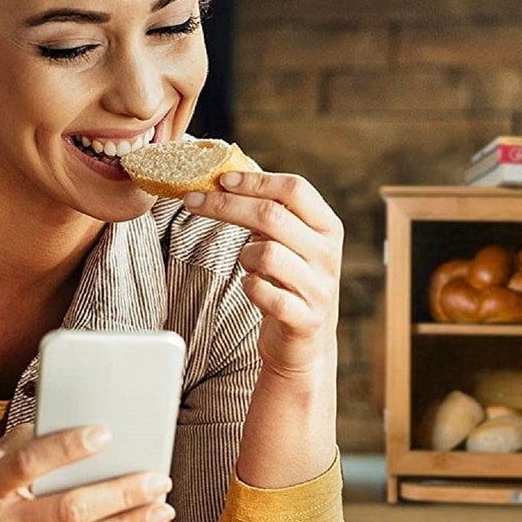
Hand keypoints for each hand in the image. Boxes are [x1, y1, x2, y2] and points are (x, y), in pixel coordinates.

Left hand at [184, 170, 342, 378]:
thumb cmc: (290, 282)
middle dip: (226, 205)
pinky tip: (252, 288)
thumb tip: (227, 179)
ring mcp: (318, 287)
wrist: (305, 343)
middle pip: (273, 216)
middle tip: (193, 201)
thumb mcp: (290, 243)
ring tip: (247, 263)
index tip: (221, 179)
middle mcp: (328, 254)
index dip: (255, 181)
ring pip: (267, 253)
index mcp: (328, 227)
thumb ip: (271, 214)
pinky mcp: (304, 318)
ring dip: (244, 255)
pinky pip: (263, 292)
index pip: (295, 189)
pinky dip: (249, 287)